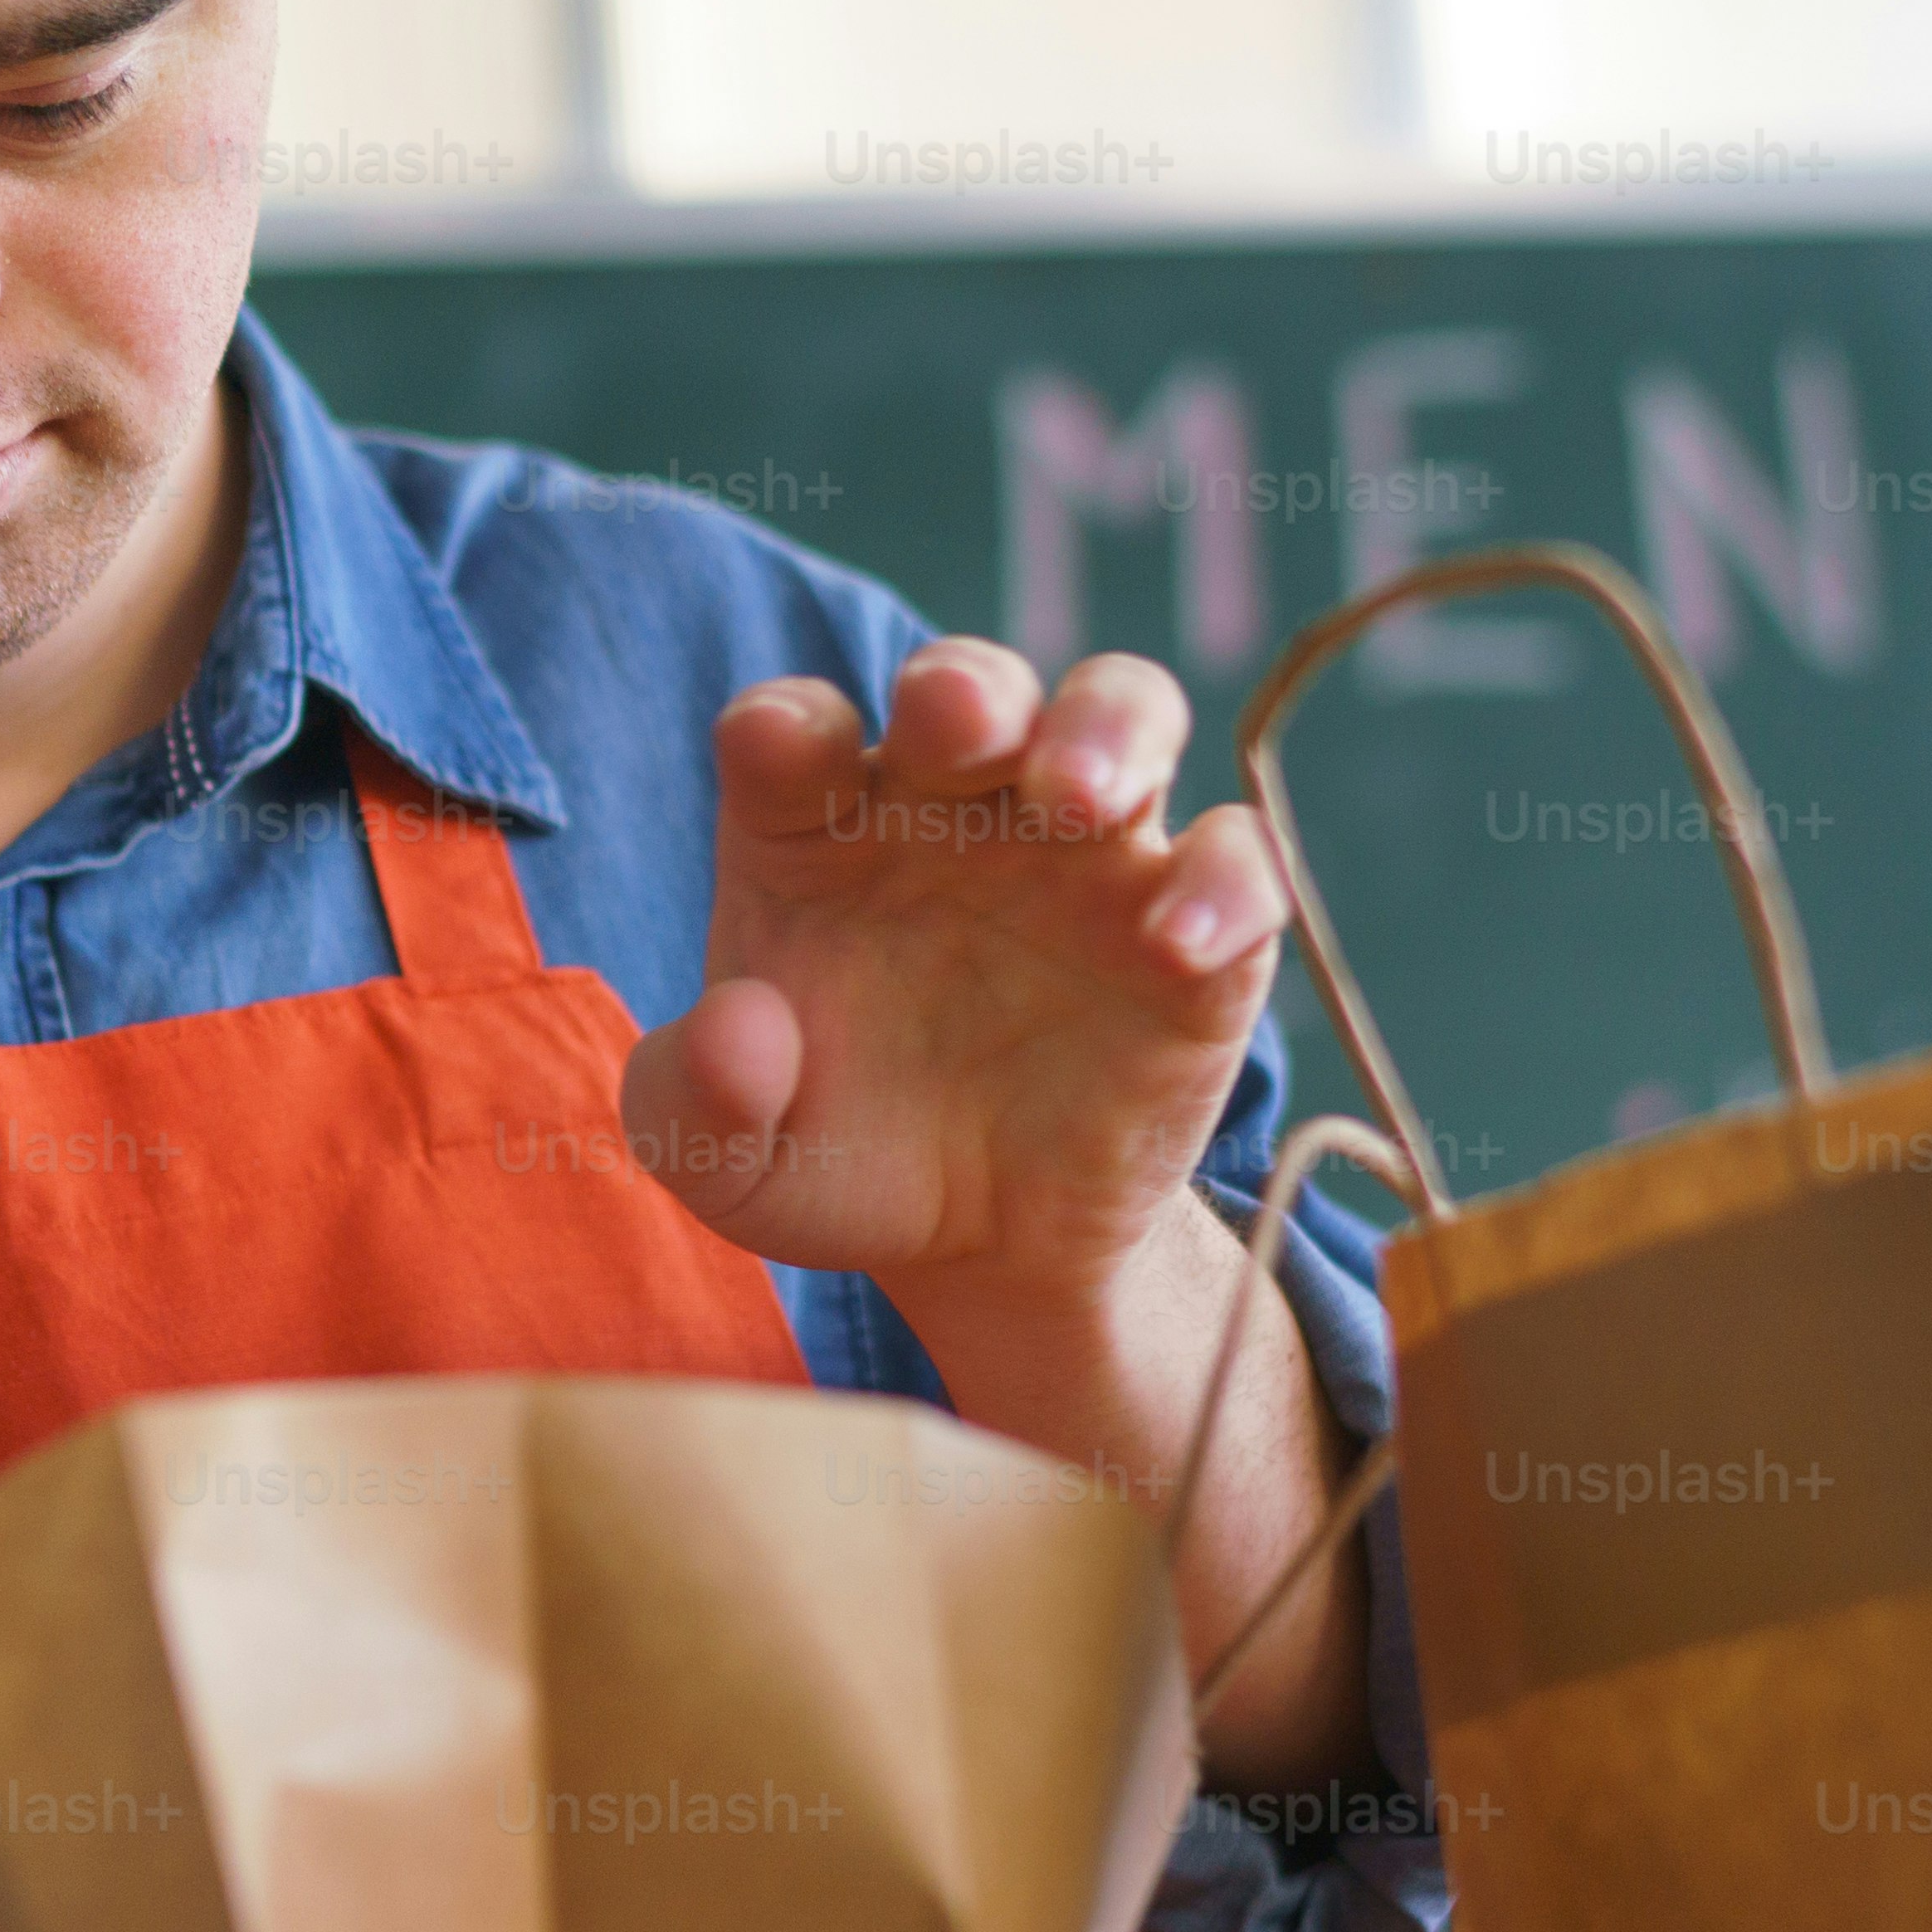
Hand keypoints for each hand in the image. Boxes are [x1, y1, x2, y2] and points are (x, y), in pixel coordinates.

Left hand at [619, 641, 1289, 1332]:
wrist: (984, 1246)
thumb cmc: (841, 1157)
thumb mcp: (732, 1166)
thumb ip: (695, 1102)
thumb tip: (737, 1028)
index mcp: (819, 827)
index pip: (792, 734)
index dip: (785, 729)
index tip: (775, 754)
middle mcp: (956, 810)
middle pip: (972, 686)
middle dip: (965, 684)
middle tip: (958, 718)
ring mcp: (1085, 857)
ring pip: (1124, 713)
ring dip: (1104, 728)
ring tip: (1077, 795)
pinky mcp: (1196, 935)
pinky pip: (1237, 863)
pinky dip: (1224, 882)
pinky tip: (1176, 946)